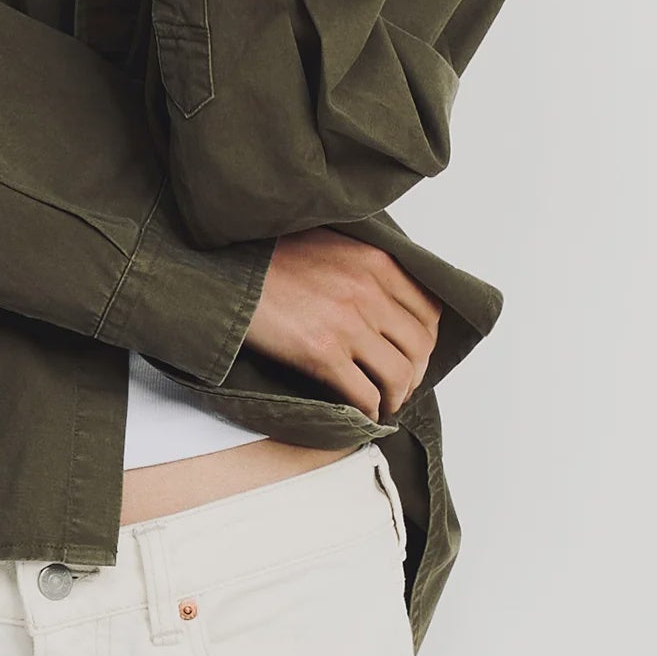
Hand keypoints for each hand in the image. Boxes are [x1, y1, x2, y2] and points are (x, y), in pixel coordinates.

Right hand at [243, 227, 442, 419]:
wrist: (228, 272)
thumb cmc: (271, 258)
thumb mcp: (332, 244)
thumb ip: (366, 267)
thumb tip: (388, 300)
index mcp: (375, 262)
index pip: (429, 310)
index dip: (425, 339)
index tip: (412, 351)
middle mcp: (369, 292)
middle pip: (420, 347)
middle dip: (415, 372)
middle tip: (399, 383)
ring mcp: (348, 324)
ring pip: (399, 376)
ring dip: (395, 396)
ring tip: (383, 401)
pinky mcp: (323, 354)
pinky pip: (364, 395)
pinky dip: (369, 411)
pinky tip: (360, 411)